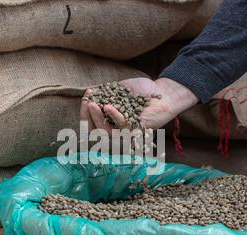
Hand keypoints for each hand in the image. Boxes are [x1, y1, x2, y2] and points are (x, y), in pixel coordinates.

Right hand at [80, 77, 197, 132]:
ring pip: (107, 132)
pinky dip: (114, 116)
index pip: (92, 125)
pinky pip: (123, 126)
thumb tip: (88, 95)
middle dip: (87, 117)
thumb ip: (104, 94)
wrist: (162, 92)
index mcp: (110, 122)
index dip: (85, 114)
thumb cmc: (141, 91)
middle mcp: (117, 130)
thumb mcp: (118, 89)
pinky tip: (108, 106)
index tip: (84, 99)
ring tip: (91, 104)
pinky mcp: (137, 131)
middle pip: (96, 131)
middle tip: (86, 103)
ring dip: (97, 118)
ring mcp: (127, 132)